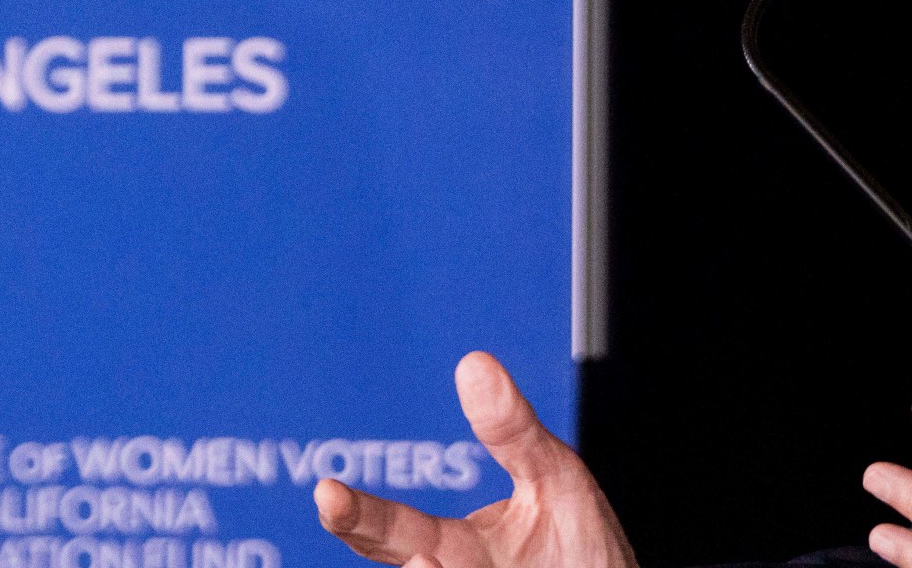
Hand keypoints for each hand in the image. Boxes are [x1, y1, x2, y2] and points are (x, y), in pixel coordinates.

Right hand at [315, 351, 637, 567]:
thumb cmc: (585, 546)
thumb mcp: (552, 476)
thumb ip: (513, 432)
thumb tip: (473, 363)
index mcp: (458, 549)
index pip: (395, 533)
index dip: (357, 515)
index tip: (327, 490)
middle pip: (410, 563)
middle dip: (369, 532)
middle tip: (336, 506)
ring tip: (428, 559)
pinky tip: (459, 565)